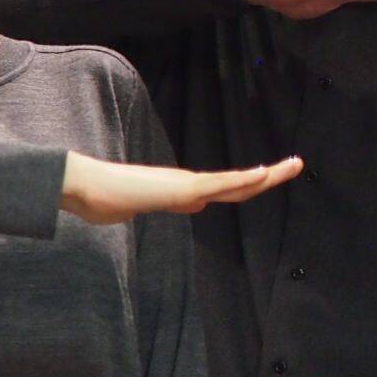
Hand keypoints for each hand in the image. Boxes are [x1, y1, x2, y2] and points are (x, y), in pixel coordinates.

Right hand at [60, 153, 301, 224]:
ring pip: (236, 181)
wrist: (82, 187)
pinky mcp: (181, 188)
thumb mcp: (128, 211)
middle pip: (237, 183)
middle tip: (295, 164)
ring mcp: (185, 186)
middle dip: (268, 176)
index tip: (264, 177)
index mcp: (177, 193)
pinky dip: (244, 180)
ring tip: (293, 165)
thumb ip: (142, 210)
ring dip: (268, 175)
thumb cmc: (97, 199)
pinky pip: (220, 184)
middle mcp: (186, 185)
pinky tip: (265, 174)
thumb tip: (138, 212)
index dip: (245, 185)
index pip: (219, 191)